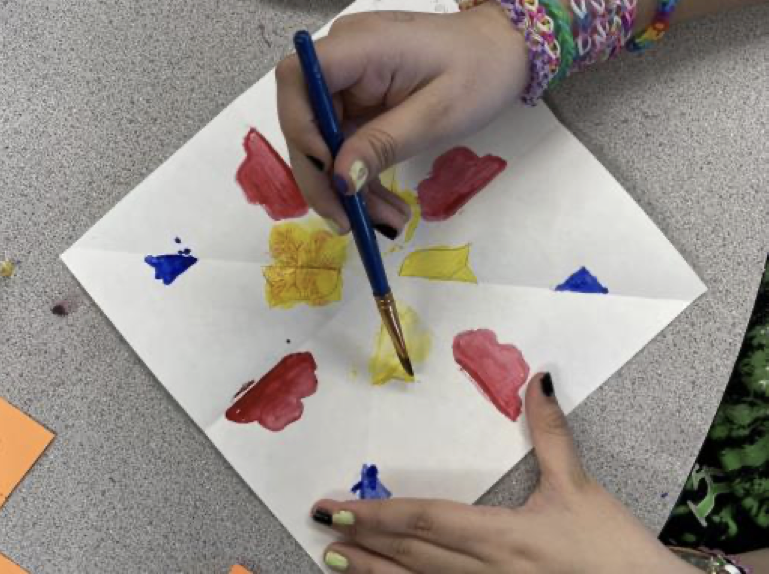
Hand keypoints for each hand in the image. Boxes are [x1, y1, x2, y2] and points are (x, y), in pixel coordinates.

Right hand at [276, 1, 527, 234]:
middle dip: (322, 176)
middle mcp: (342, 56)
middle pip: (304, 118)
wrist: (504, 49)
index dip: (299, 128)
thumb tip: (339, 179)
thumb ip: (383, 144)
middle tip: (349, 223)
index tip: (328, 174)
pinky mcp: (356, 97)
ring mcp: (347, 77)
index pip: (298, 78)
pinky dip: (359, 175)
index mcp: (360, 44)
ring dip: (344, 186)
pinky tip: (382, 206)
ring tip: (383, 223)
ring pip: (321, 138)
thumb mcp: (437, 114)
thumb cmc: (480, 71)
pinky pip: (343, 140)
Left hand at [311, 374, 694, 572]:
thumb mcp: (581, 488)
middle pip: (413, 557)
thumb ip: (552, 433)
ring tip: (334, 563)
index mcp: (504, 537)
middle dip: (363, 544)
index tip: (337, 507)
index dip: (378, 515)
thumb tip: (537, 379)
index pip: (427, 521)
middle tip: (320, 529)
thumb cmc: (614, 551)